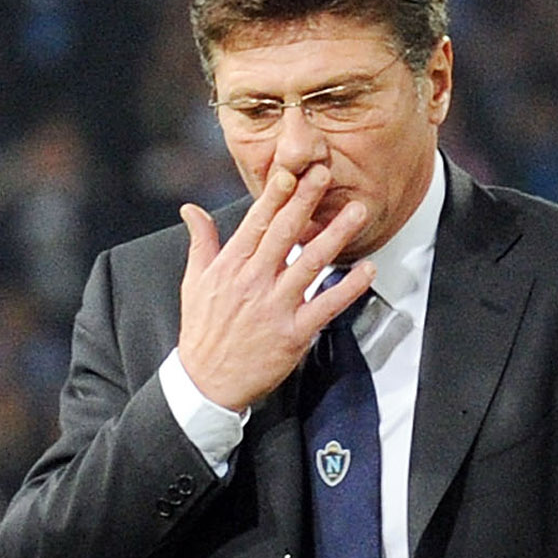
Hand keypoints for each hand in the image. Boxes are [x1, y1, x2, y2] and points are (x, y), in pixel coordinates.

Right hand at [175, 157, 375, 412]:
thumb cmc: (203, 333)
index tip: (292, 173)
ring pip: (309, 263)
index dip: (275, 197)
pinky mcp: (292, 334)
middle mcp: (253, 283)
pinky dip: (348, 287)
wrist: (206, 384)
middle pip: (284, 234)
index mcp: (230, 268)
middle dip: (307, 201)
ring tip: (357, 211)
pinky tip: (366, 269)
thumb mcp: (194, 283)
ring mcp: (274, 308)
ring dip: (336, 235)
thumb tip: (191, 210)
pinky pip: (325, 305)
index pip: (255, 224)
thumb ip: (200, 242)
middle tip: (327, 173)